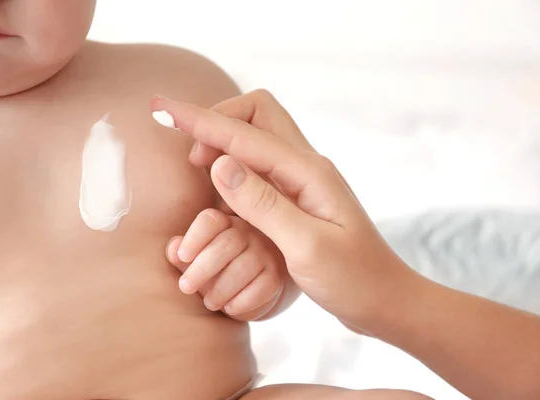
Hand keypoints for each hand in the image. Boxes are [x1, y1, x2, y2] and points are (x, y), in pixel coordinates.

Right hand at [152, 91, 418, 332]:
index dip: (200, 122)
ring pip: (256, 137)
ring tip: (196, 164)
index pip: (244, 135)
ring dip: (223, 141)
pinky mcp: (297, 197)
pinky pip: (258, 164)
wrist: (384, 298)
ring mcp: (301, 180)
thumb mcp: (307, 246)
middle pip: (256, 114)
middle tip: (188, 152)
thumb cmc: (354, 279)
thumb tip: (218, 163)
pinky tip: (220, 183)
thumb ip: (263, 204)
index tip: (162, 110)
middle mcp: (305, 166)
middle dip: (217, 119)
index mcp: (307, 172)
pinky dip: (233, 164)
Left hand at [166, 208, 286, 320]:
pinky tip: (229, 308)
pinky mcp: (277, 276)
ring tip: (209, 302)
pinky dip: (241, 302)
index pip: (211, 220)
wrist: (249, 291)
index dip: (195, 237)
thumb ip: (182, 254)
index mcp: (225, 224)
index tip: (182, 257)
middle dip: (202, 268)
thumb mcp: (196, 261)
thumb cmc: (216, 271)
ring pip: (244, 267)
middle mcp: (249, 232)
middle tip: (185, 287)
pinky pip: (262, 287)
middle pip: (228, 243)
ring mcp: (266, 253)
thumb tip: (173, 249)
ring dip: (221, 289)